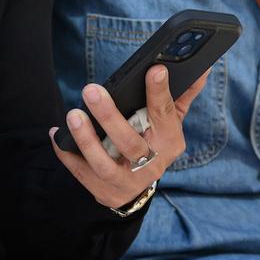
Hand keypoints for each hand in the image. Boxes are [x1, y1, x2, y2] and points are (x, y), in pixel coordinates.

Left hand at [52, 65, 210, 208]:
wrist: (136, 189)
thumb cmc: (153, 144)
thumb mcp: (170, 123)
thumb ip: (181, 96)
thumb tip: (202, 69)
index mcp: (169, 142)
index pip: (166, 115)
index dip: (160, 92)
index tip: (154, 69)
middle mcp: (150, 165)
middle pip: (130, 143)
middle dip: (109, 116)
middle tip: (91, 90)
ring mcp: (125, 181)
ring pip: (104, 164)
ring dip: (87, 140)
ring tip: (73, 115)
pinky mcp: (102, 191)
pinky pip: (80, 173)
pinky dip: (67, 154)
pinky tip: (57, 134)